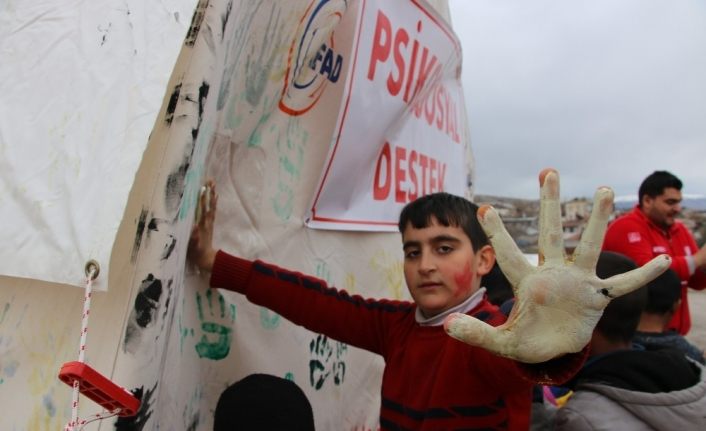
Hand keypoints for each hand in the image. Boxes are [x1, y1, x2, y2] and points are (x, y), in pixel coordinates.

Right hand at [187, 180, 217, 271]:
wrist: (206, 258)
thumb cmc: (197, 253)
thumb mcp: (194, 247)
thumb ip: (194, 238)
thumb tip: (194, 227)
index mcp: (202, 226)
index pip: (202, 210)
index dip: (202, 200)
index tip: (202, 189)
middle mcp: (207, 223)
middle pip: (209, 205)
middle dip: (209, 193)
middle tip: (210, 181)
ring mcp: (209, 223)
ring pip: (211, 206)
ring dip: (212, 195)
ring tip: (212, 184)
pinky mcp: (209, 224)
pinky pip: (212, 211)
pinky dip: (213, 202)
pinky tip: (215, 196)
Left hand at [444, 168, 670, 362]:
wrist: (553, 349)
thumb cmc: (527, 339)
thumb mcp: (501, 342)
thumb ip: (477, 334)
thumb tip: (448, 326)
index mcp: (527, 282)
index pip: (509, 254)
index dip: (497, 233)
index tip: (484, 208)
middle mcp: (552, 273)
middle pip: (548, 233)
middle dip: (548, 204)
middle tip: (548, 170)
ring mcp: (576, 281)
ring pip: (587, 245)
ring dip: (596, 220)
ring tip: (603, 189)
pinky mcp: (596, 296)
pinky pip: (622, 284)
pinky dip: (642, 275)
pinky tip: (664, 260)